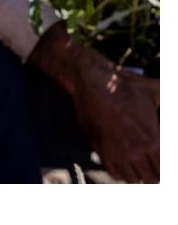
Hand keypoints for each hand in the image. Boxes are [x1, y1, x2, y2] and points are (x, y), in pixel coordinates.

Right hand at [28, 23, 158, 182]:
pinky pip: (114, 172)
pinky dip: (121, 174)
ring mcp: (115, 151)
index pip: (164, 170)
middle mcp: (135, 150)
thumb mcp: (154, 91)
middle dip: (153, 175)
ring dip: (138, 176)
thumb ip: (168, 99)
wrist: (91, 80)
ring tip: (140, 171)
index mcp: (152, 139)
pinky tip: (125, 168)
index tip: (160, 165)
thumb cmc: (123, 85)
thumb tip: (171, 99)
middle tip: (153, 170)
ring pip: (132, 179)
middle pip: (151, 178)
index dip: (163, 170)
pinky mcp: (99, 148)